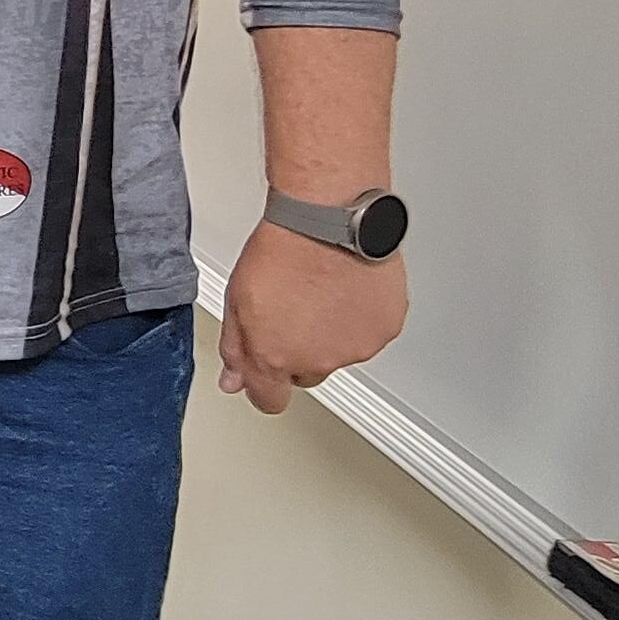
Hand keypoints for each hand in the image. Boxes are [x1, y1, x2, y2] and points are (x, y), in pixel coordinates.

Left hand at [217, 220, 407, 411]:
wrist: (328, 219)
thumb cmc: (283, 249)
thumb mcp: (237, 299)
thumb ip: (236, 348)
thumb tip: (234, 380)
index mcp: (274, 358)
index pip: (270, 401)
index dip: (266, 386)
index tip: (268, 373)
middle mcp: (317, 361)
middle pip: (306, 374)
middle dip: (300, 352)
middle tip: (297, 310)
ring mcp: (355, 347)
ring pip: (341, 353)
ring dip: (334, 333)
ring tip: (325, 291)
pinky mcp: (384, 328)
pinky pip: (371, 332)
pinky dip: (363, 317)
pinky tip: (349, 287)